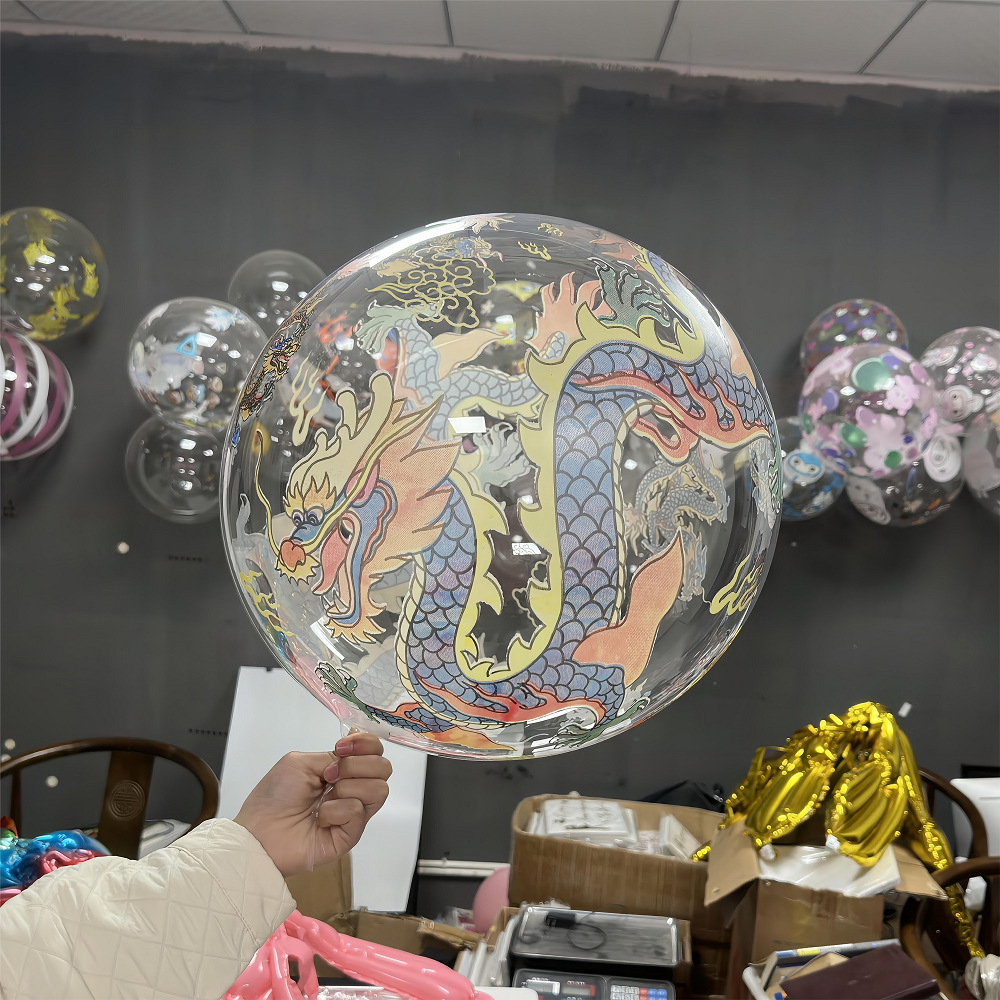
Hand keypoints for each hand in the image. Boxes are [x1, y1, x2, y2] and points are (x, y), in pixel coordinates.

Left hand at [234, 733, 391, 876]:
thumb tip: (352, 754)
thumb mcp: (301, 762)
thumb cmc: (275, 796)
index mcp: (342, 769)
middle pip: (384, 767)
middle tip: (329, 775)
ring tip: (324, 798)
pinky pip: (358, 812)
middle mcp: (353, 788)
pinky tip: (320, 819)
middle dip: (356, 765)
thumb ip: (332, 755)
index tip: (342, 747)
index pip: (375, 750)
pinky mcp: (352, 834)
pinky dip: (336, 810)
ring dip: (347, 787)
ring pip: (378, 789)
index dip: (366, 743)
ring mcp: (354, 813)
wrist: (260, 832)